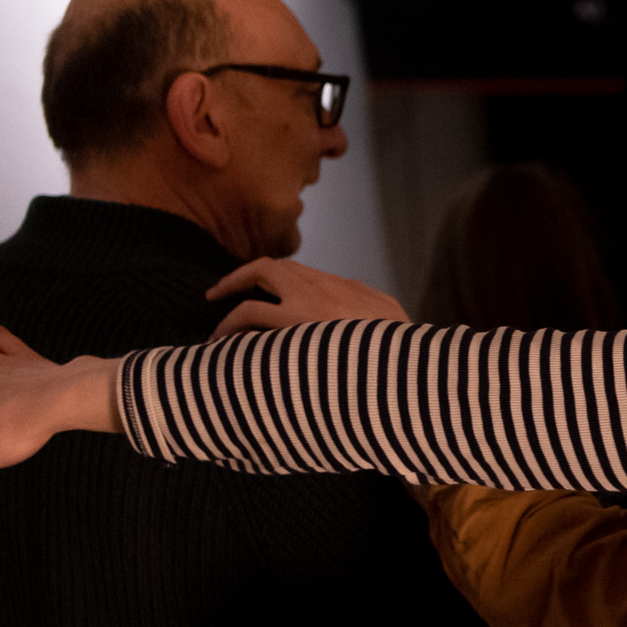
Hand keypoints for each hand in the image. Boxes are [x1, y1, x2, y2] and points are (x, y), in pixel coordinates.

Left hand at [208, 258, 407, 339]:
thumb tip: (365, 320)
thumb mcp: (394, 325)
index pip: (305, 276)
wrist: (408, 360)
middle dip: (246, 276)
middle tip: (222, 293)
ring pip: (260, 275)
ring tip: (217, 321)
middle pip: (278, 266)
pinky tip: (221, 341)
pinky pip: (251, 312)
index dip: (280, 282)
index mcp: (349, 289)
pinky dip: (231, 322)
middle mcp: (326, 285)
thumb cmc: (405, 352)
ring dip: (232, 291)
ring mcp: (309, 299)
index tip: (267, 297)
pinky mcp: (295, 320)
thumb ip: (373, 317)